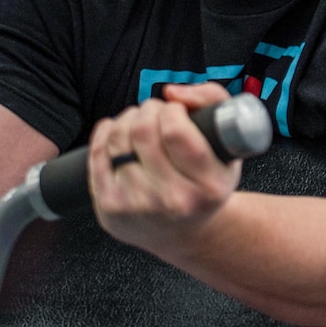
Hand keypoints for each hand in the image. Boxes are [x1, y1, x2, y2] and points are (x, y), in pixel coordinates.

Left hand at [88, 82, 239, 251]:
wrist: (184, 233)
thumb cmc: (204, 182)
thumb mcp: (228, 143)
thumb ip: (212, 100)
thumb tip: (172, 93)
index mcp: (208, 186)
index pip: (175, 131)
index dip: (171, 110)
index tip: (175, 111)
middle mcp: (173, 200)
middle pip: (143, 130)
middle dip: (148, 110)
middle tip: (155, 115)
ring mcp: (138, 206)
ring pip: (118, 138)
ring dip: (128, 119)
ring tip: (140, 124)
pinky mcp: (110, 206)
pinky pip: (98, 152)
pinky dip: (105, 132)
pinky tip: (117, 132)